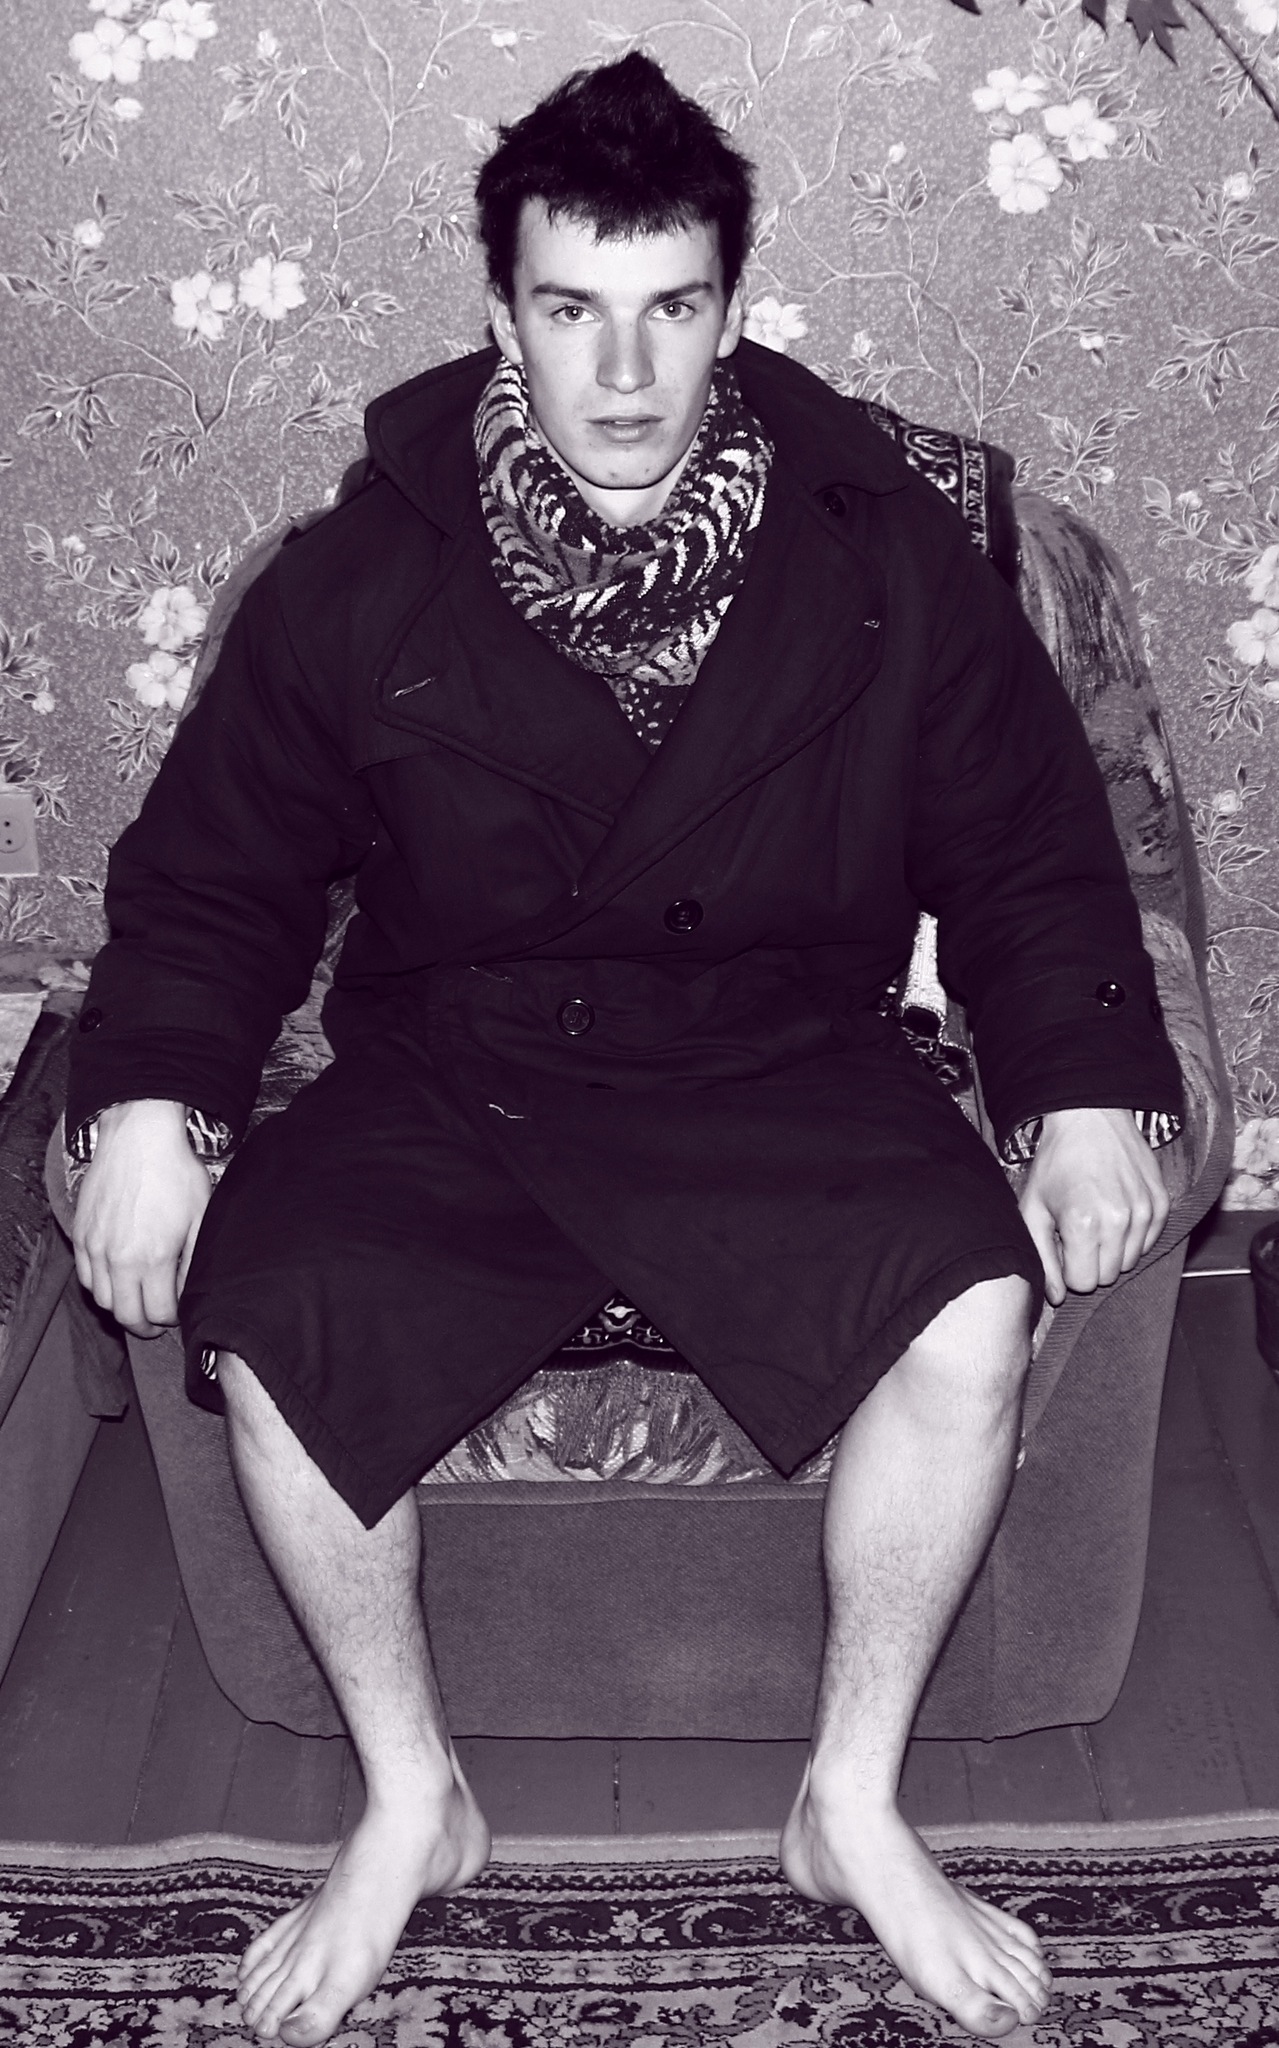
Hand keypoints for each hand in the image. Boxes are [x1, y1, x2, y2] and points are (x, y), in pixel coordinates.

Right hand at [73, 1099, 212, 1337]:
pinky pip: (85, 1276)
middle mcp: (119, 1258)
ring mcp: (95, 1247)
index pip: (159, 1313)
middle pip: (126, 1316)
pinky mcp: (80, 1234)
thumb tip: (187, 1291)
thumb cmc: (176, 1173)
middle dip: (145, 1326)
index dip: (172, 1318)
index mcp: (154, 1257)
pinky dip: (100, 1287)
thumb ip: (193, 1261)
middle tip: (157, 1323)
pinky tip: (116, 1281)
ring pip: (102, 1300)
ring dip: (121, 1308)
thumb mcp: (200, 1216)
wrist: (139, 1137)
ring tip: (138, 1302)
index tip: (179, 1312)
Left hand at [1018, 1106, 1169, 1307]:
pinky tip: (1115, 1210)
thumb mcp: (1033, 1208)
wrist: (1090, 1117)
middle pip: (1108, 1275)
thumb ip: (1042, 1258)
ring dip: (1112, 1249)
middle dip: (1090, 1261)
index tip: (1063, 1244)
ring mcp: (1144, 1212)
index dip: (1069, 1268)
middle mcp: (1119, 1221)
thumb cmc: (1056, 1163)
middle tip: (1078, 1230)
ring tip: (1096, 1217)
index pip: (1084, 1283)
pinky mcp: (1161, 1204)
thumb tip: (1057, 1297)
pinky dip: (1132, 1235)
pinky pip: (1149, 1243)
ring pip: (1130, 1262)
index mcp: (1083, 1224)